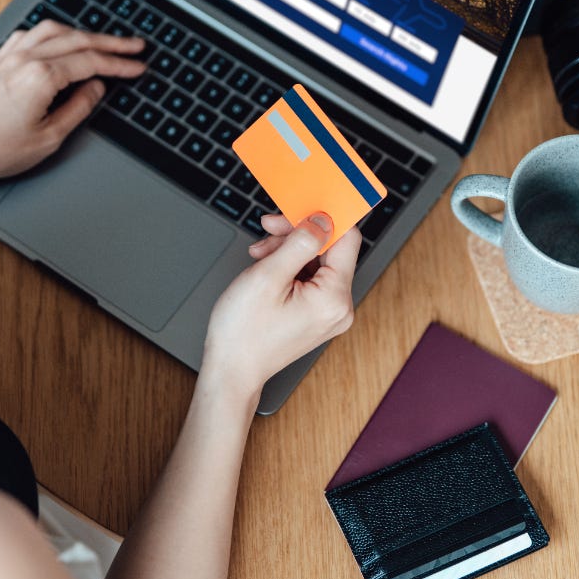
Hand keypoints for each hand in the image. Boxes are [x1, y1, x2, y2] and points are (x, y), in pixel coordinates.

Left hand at [0, 21, 147, 192]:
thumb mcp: (47, 139)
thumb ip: (77, 110)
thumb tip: (95, 90)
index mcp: (41, 77)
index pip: (91, 63)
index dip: (119, 65)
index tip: (138, 67)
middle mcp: (25, 58)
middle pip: (77, 40)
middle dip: (110, 42)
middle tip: (134, 46)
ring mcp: (9, 55)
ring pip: (54, 30)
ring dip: (83, 33)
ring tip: (103, 42)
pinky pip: (32, 34)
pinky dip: (54, 34)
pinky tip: (60, 41)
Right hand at [201, 213, 359, 401]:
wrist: (231, 371)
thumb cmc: (243, 332)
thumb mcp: (268, 276)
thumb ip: (300, 242)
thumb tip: (322, 220)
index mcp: (334, 298)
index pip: (347, 240)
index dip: (322, 217)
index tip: (299, 206)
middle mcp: (339, 307)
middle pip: (330, 249)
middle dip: (298, 234)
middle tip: (268, 229)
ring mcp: (329, 313)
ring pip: (318, 262)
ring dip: (289, 249)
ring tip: (260, 254)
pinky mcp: (317, 316)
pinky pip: (311, 278)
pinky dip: (289, 266)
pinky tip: (266, 266)